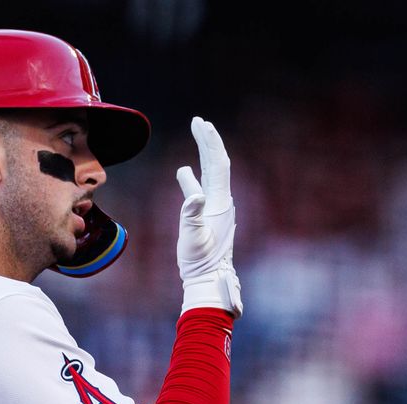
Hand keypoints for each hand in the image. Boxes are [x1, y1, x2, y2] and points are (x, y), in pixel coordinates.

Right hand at [176, 116, 241, 317]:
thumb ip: (193, 213)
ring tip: (197, 135)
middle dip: (208, 140)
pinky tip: (185, 172)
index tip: (200, 123)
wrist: (208, 278)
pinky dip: (194, 175)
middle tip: (198, 121)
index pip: (217, 163)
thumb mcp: (194, 236)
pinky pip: (202, 188)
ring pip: (211, 173)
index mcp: (219, 201)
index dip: (210, 141)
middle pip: (217, 163)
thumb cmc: (200, 260)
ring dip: (204, 153)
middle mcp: (221, 201)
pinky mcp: (209, 216)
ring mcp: (216, 208)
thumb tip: (193, 194)